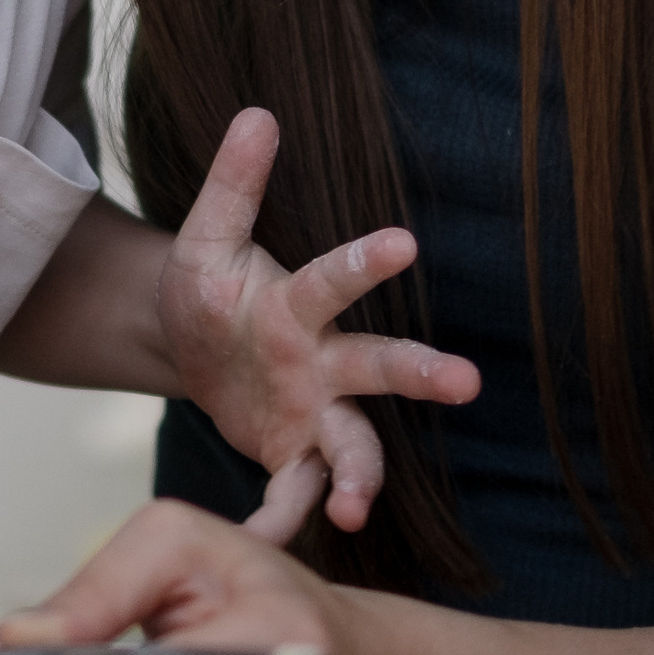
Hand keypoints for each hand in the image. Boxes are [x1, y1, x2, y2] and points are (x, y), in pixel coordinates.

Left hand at [156, 110, 477, 533]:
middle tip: (466, 383)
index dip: (367, 262)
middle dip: (421, 375)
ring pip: (351, 443)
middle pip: (380, 369)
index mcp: (299, 305)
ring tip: (356, 507)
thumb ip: (233, 183)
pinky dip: (283, 519)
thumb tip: (256, 114)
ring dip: (360, 474)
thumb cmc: (209, 287)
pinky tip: (265, 540)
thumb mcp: (203, 237)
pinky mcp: (290, 455)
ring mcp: (312, 413)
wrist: (187, 344)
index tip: (405, 242)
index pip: (335, 280)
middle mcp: (322, 362)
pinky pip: (294, 493)